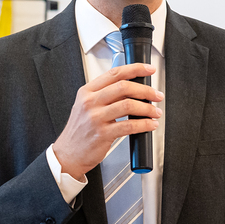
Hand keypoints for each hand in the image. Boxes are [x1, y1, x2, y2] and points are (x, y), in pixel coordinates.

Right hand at [52, 63, 162, 180]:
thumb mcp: (85, 106)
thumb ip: (104, 95)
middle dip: (146, 90)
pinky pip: (129, 125)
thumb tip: (131, 88)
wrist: (68, 154)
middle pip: (124, 87)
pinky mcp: (102, 134)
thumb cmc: (79, 131)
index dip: (135, 69)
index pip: (114, 73)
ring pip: (128, 105)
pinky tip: (150, 125)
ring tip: (155, 112)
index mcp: (87, 92)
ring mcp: (95, 118)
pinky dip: (144, 124)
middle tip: (156, 95)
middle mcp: (90, 102)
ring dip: (147, 108)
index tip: (149, 69)